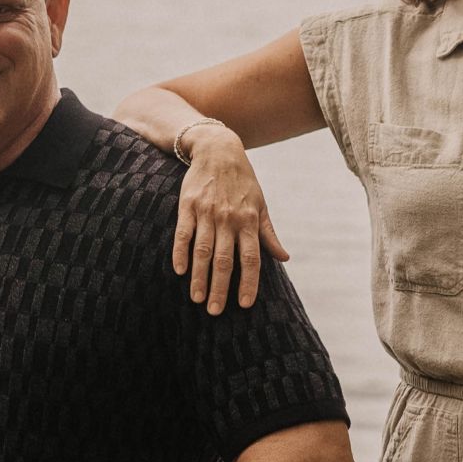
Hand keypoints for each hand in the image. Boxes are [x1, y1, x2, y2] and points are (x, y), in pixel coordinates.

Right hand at [173, 126, 287, 314]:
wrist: (218, 150)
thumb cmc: (243, 182)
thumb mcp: (261, 205)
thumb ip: (269, 234)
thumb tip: (284, 258)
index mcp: (249, 221)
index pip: (251, 258)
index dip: (249, 282)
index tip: (245, 304)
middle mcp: (229, 219)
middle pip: (225, 260)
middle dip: (221, 288)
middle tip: (215, 311)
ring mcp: (207, 212)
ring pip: (203, 251)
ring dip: (199, 277)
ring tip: (197, 298)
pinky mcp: (187, 206)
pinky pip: (183, 233)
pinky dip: (180, 252)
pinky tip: (178, 270)